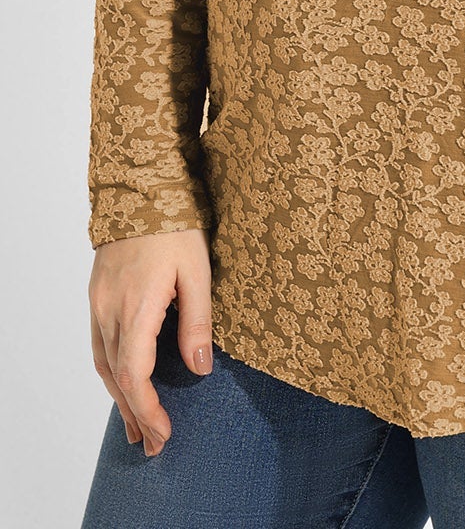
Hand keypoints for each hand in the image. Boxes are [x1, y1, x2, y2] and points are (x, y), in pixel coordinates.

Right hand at [88, 227, 213, 456]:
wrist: (141, 186)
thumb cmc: (175, 224)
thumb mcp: (198, 271)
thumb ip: (198, 321)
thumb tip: (200, 368)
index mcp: (136, 309)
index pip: (134, 377)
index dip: (148, 410)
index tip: (164, 433)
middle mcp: (110, 311)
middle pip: (116, 378)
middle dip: (135, 414)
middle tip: (154, 444)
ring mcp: (99, 303)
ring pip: (104, 363)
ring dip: (119, 398)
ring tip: (137, 426)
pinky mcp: (98, 294)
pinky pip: (99, 343)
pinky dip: (110, 371)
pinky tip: (121, 382)